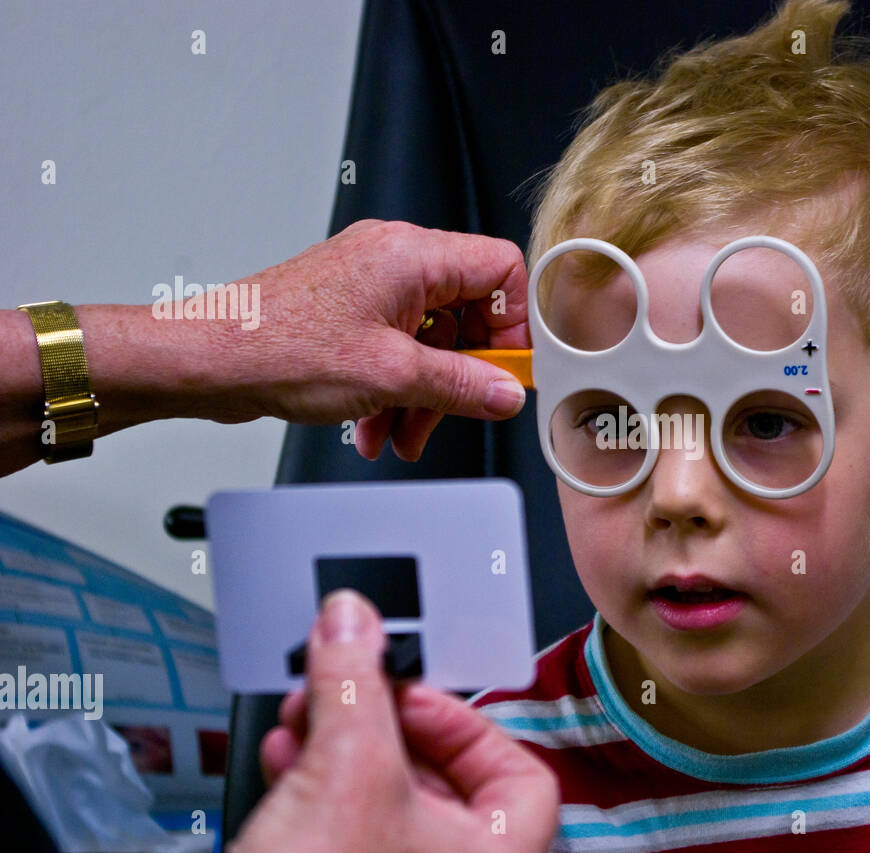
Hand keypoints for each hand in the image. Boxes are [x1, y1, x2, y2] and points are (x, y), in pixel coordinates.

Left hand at [204, 220, 530, 459]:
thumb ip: (461, 386)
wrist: (208, 360)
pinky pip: (395, 347)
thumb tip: (503, 393)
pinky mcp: (347, 310)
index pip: (500, 269)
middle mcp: (392, 258)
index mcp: (411, 255)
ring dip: (424, 392)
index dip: (513, 323)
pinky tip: (377, 424)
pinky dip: (395, 388)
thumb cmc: (276, 347)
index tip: (507, 367)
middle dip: (461, 373)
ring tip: (404, 432)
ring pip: (429, 338)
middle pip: (465, 312)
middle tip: (458, 409)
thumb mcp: (391, 377)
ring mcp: (368, 284)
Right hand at [224, 590, 558, 852]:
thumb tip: (353, 624)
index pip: (517, 766)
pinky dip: (313, 789)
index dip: (461, 717)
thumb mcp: (349, 772)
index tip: (406, 689)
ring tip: (302, 720)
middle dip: (374, 721)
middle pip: (436, 775)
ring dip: (335, 747)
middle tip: (340, 690)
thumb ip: (354, 687)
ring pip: (380, 800)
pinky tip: (281, 765)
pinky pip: (342, 831)